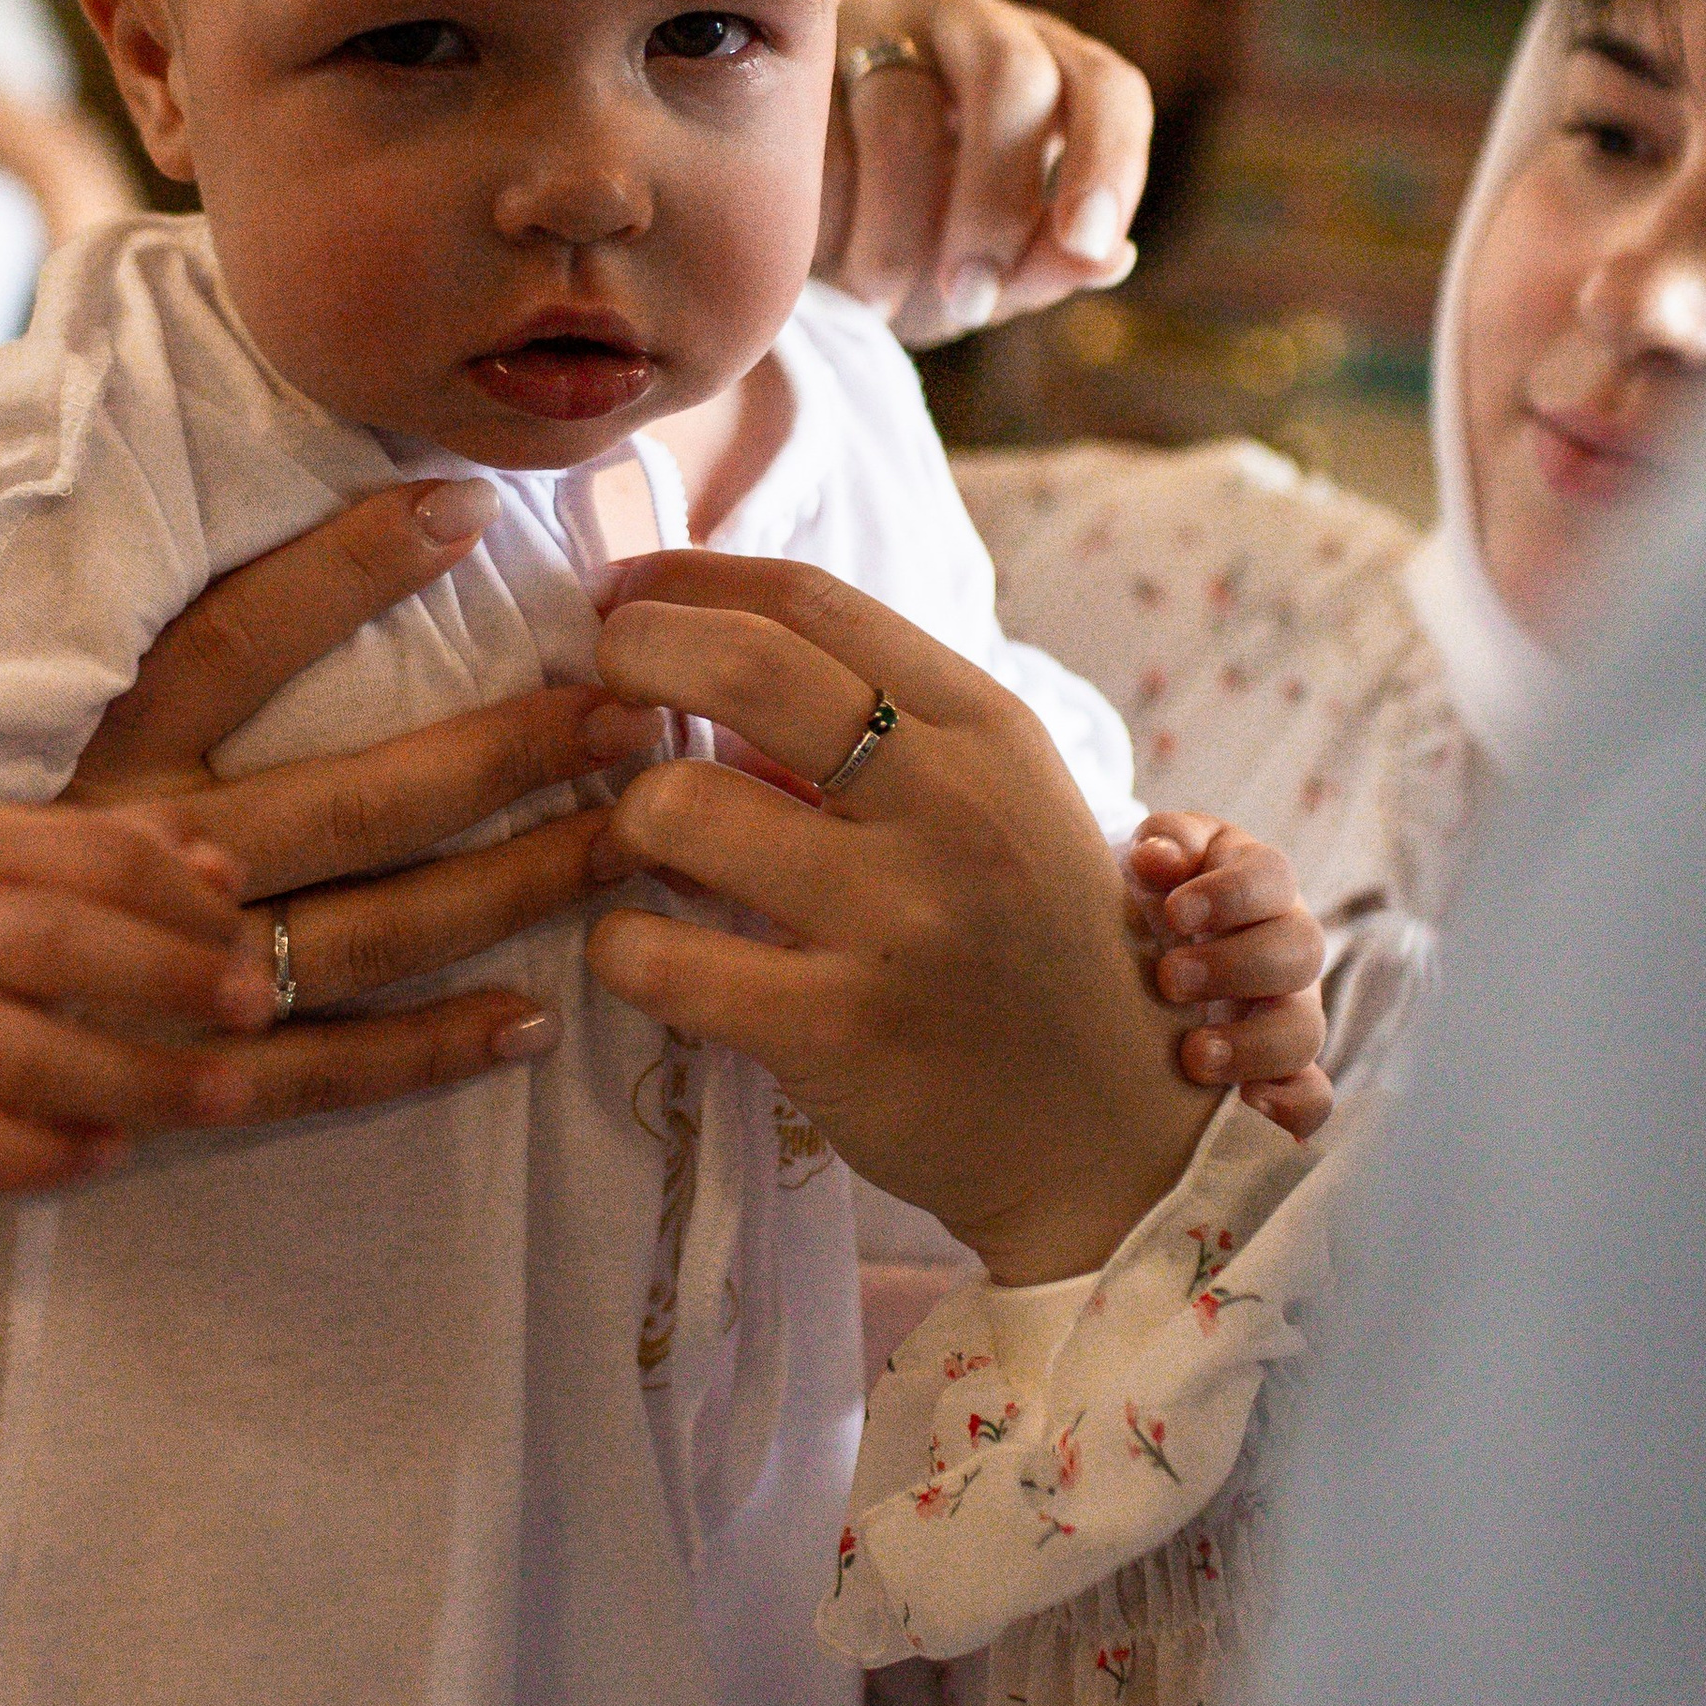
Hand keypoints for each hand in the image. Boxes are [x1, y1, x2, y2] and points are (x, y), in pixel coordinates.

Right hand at [0, 802, 289, 1196]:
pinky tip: (115, 1150)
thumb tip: (223, 875)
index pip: (104, 859)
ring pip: (18, 1059)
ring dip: (135, 1081)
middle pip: (55, 945)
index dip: (188, 902)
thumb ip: (143, 850)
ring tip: (226, 1094)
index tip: (244, 944)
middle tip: (259, 1008)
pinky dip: (44, 1157)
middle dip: (170, 977)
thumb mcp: (53, 856)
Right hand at [65, 478, 660, 1030]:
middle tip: (633, 713)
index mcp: (110, 749)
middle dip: (500, 757)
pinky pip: (314, 1072)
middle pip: (345, 803)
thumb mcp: (87, 725)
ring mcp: (160, 973)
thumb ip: (208, 651)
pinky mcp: (178, 1077)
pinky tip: (529, 1023)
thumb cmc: (31, 842)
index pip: (232, 638)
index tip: (471, 508)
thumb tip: (391, 527)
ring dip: (501, 897)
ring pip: (359, 937)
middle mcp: (134, 852)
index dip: (344, 569)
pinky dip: (422, 1053)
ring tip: (626, 849)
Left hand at [584, 553, 1215, 1284]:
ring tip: (642, 847)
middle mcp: (951, 808)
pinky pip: (663, 959)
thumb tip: (700, 655)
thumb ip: (874, 724)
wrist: (1107, 1128)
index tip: (623, 592)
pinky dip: (622, 946)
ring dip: (623, 818)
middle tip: (598, 684)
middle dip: (632, 651)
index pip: (810, 602)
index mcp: (986, 730)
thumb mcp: (992, 800)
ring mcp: (899, 921)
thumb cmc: (1024, 943)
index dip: (689, 577)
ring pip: (678, 808)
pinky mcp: (840, 1031)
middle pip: (742, 666)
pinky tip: (643, 949)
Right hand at [821, 0, 1151, 346]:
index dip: (1108, 160)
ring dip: (897, 231)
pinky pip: (815, 133)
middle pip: (1010, 77)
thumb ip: (1047, 264)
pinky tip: (823, 262)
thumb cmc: (922, 246)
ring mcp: (879, 24)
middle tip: (969, 299)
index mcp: (1048, 68)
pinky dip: (827, 217)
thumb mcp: (990, 272)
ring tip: (879, 301)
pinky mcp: (796, 54)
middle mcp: (972, 23)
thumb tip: (1111, 259)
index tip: (1088, 244)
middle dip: (994, 204)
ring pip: (902, 111)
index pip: (1106, 88)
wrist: (803, 234)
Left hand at [1128, 812, 1330, 1142]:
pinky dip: (1294, 1106)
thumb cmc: (1156, 890)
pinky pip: (1312, 1095)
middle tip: (1170, 981)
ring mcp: (1290, 1008)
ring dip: (1253, 1045)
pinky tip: (1248, 1106)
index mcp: (1261, 884)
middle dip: (1235, 967)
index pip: (1270, 877)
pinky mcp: (1281, 1067)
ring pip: (1305, 1029)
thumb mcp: (1158, 854)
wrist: (1146, 940)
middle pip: (1300, 952)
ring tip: (1194, 1055)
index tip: (1172, 913)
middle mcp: (1287, 945)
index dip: (1229, 895)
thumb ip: (1163, 843)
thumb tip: (1158, 859)